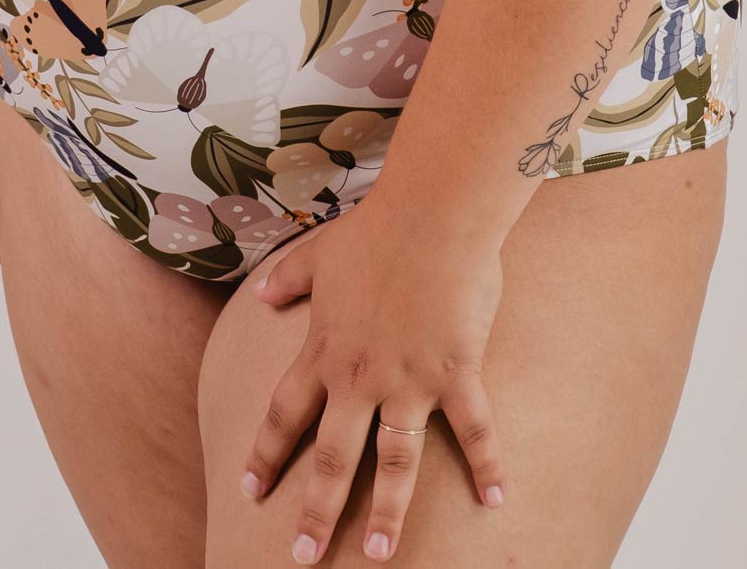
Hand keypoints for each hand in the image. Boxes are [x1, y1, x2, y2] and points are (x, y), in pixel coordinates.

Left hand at [240, 195, 507, 562]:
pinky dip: (487, 467)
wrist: (431, 212)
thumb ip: (289, 278)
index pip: (284, 413)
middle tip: (303, 558)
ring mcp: (409, 379)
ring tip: (380, 553)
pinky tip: (497, 502)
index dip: (266, 454)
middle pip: (332, 456)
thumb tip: (261, 293)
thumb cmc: (376, 227)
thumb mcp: (318, 253)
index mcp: (325, 349)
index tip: (249, 491)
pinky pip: (474, 430)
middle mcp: (361, 375)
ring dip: (387, 510)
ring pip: (395, 461)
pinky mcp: (456, 373)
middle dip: (316, 510)